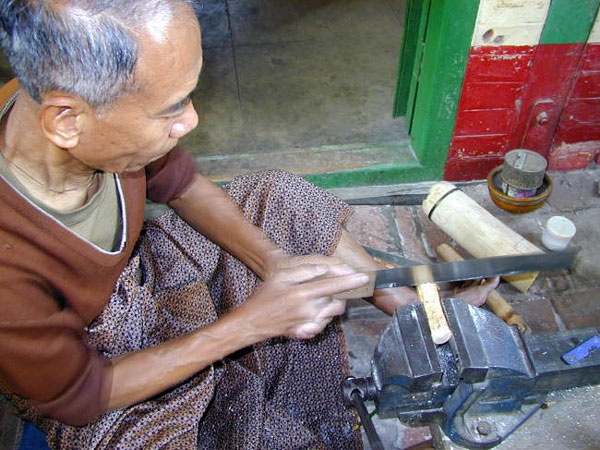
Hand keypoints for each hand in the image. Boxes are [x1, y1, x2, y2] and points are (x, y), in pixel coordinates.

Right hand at [237, 263, 369, 339]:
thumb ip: (304, 272)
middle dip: (342, 294)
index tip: (364, 278)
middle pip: (337, 301)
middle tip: (336, 287)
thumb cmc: (265, 297)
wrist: (253, 322)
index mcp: (303, 294)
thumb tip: (324, 270)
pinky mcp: (306, 332)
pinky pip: (324, 324)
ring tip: (322, 298)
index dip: (350, 281)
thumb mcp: (280, 277)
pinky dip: (324, 316)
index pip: (333, 286)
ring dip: (334, 304)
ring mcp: (308, 323)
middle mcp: (309, 311)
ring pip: (332, 313)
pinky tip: (314, 310)